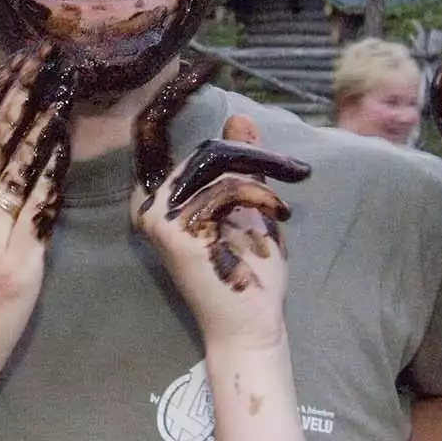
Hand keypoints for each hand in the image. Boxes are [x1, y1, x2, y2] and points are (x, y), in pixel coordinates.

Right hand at [132, 113, 310, 351]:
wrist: (250, 323)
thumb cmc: (249, 272)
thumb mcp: (247, 206)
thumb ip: (240, 165)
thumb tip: (240, 117)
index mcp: (159, 202)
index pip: (197, 153)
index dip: (231, 145)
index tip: (266, 145)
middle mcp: (149, 207)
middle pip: (206, 154)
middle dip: (253, 157)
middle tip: (292, 170)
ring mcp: (158, 219)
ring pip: (218, 166)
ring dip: (261, 183)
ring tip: (281, 210)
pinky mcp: (176, 230)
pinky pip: (225, 188)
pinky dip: (259, 197)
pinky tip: (277, 217)